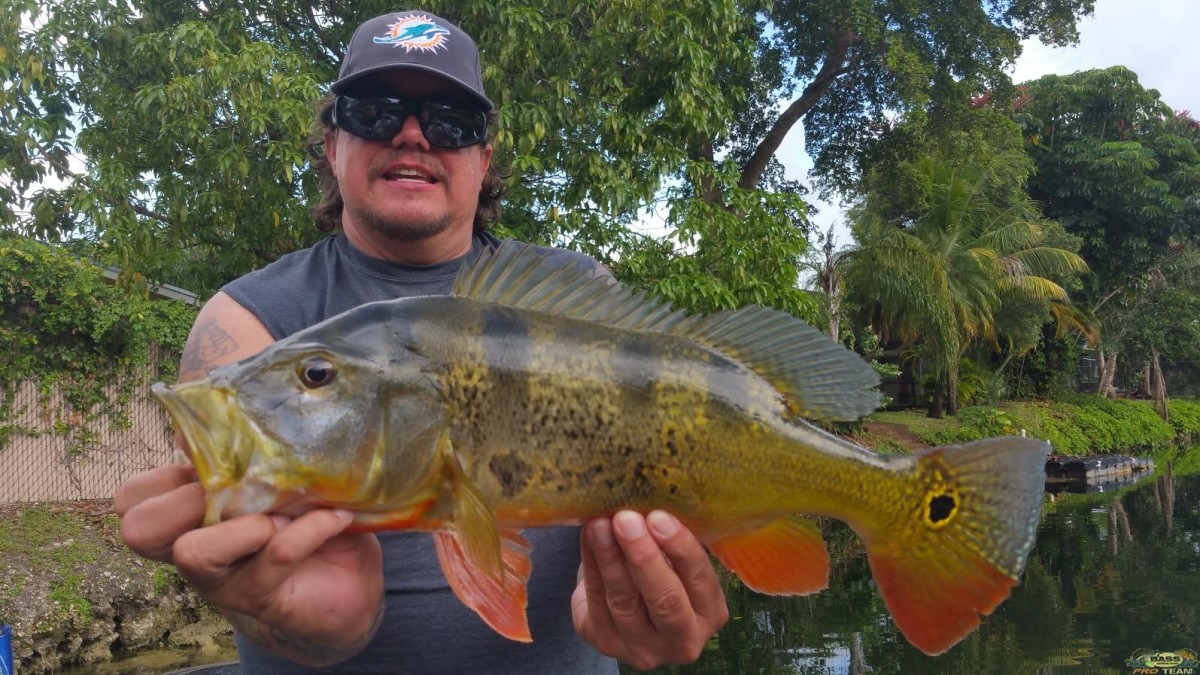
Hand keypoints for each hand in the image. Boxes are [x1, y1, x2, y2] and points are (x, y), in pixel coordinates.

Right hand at [114, 465, 383, 665]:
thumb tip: (194, 417)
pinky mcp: (261, 598)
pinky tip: (336, 518)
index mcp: (188, 516)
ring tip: (285, 513)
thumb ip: (237, 453)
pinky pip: (275, 554)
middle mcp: (193, 551)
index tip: (215, 463)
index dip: (163, 475)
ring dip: (246, 522)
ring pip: (194, 552)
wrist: (348, 581)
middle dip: (184, 500)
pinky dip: (309, 528)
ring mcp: (221, 582)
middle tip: (238, 489)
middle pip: (140, 529)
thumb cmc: (304, 519)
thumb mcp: (274, 478)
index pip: (132, 498)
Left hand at [571, 510, 728, 669]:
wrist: (629, 607)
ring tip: (600, 524)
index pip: (699, 580)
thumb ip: (671, 540)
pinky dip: (590, 563)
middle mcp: (681, 640)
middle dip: (643, 557)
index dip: (680, 548)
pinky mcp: (605, 642)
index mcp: (710, 613)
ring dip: (609, 557)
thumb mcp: (679, 560)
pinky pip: (595, 599)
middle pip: (664, 601)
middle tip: (626, 520)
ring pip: (624, 601)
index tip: (659, 517)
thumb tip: (650, 497)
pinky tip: (589, 536)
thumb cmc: (664, 570)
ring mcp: (641, 648)